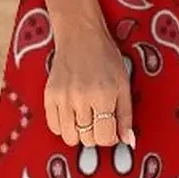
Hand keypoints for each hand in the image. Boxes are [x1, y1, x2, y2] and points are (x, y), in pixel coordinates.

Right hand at [44, 15, 134, 148]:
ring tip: (85, 117)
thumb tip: (129, 141)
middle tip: (99, 119)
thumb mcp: (124, 85)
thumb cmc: (105, 58)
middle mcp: (81, 99)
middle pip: (87, 139)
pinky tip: (72, 114)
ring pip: (69, 137)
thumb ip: (126, 116)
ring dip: (79, 133)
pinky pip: (54, 126)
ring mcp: (62, 98)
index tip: (111, 130)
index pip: (104, 137)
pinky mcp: (49, 96)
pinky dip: (63, 126)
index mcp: (103, 96)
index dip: (110, 138)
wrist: (80, 36)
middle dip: (96, 134)